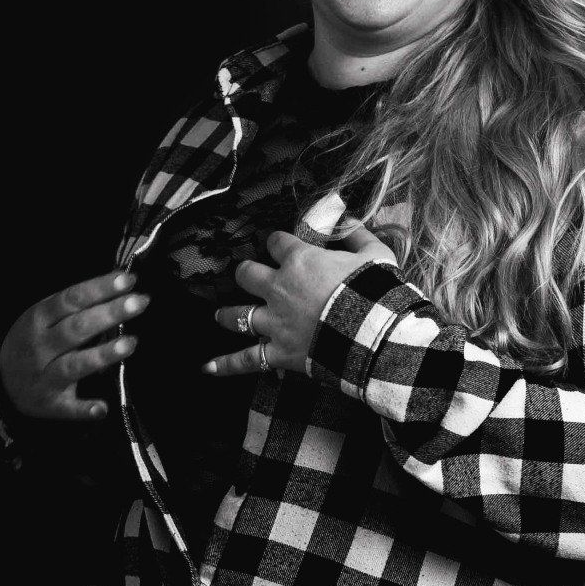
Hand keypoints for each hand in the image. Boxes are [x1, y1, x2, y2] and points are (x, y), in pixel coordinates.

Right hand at [0, 267, 147, 421]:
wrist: (3, 380)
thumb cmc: (32, 341)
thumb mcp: (42, 317)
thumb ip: (73, 305)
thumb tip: (118, 287)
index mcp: (38, 318)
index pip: (71, 299)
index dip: (100, 288)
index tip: (127, 280)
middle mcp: (40, 346)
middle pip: (76, 328)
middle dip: (109, 314)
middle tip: (140, 302)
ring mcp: (44, 376)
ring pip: (74, 365)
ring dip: (102, 355)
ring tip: (131, 343)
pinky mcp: (51, 403)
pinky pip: (69, 407)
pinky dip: (85, 408)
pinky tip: (103, 407)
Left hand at [205, 215, 398, 379]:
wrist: (375, 333)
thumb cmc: (376, 292)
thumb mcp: (374, 255)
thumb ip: (356, 233)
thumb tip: (347, 217)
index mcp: (300, 261)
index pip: (276, 242)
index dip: (277, 243)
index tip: (280, 245)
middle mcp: (279, 289)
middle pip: (247, 274)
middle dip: (246, 273)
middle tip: (248, 276)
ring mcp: (275, 322)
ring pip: (238, 314)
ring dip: (227, 314)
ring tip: (219, 315)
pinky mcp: (279, 352)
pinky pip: (247, 359)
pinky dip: (227, 364)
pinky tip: (208, 368)